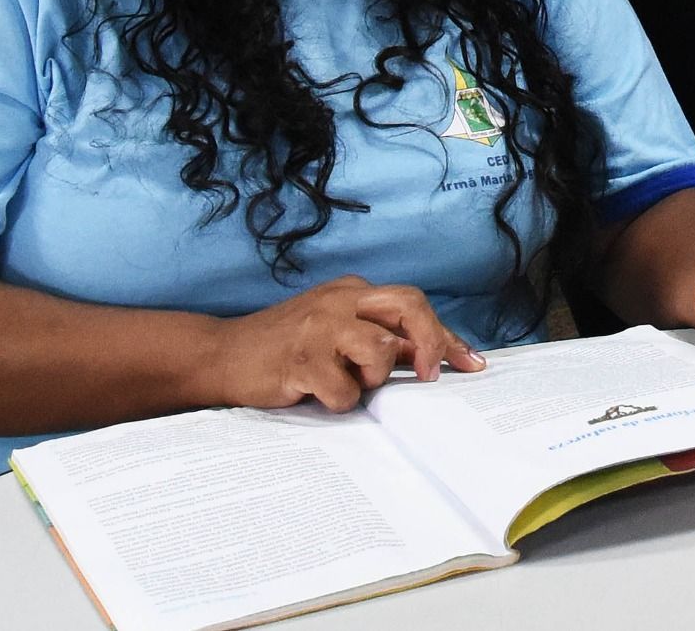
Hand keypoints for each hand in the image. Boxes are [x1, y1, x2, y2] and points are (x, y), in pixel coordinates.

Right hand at [211, 276, 483, 413]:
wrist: (222, 355)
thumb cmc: (286, 348)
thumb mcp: (336, 331)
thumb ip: (381, 339)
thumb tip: (432, 357)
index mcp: (353, 292)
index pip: (414, 304)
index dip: (447, 336)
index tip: (471, 364)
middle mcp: (340, 301)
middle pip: (409, 307)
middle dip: (433, 343)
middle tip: (429, 377)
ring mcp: (319, 327)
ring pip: (380, 351)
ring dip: (373, 378)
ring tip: (349, 383)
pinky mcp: (300, 359)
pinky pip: (344, 391)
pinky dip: (339, 403)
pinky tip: (318, 395)